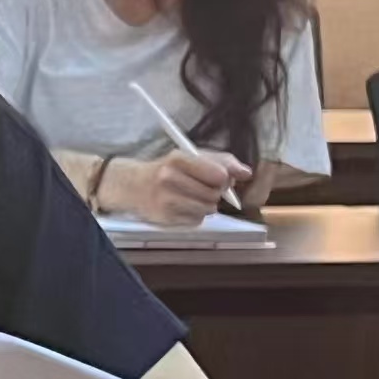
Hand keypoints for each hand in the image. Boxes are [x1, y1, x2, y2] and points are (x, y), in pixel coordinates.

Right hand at [105, 150, 250, 225]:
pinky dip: (195, 215)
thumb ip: (221, 161)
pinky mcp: (165, 218)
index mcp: (178, 159)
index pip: (219, 174)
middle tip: (203, 188)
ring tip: (193, 198)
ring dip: (206, 205)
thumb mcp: (190, 157)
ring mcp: (166, 200)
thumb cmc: (166, 169)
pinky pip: (197, 221)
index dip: (224, 178)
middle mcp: (169, 178)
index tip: (218, 178)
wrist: (132, 185)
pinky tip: (183, 207)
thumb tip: (247, 173)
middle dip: (215, 193)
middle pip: (215, 194)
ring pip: (208, 209)